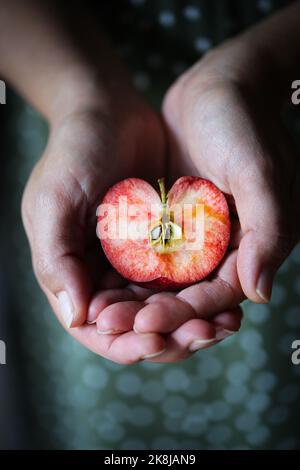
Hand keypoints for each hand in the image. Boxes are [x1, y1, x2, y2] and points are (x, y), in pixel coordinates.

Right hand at [22, 83, 241, 363]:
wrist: (108, 110)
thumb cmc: (73, 152)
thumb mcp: (53, 202)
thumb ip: (56, 260)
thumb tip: (77, 319)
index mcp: (74, 275)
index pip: (99, 329)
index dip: (128, 343)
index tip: (157, 340)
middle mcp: (106, 275)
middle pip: (140, 326)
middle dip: (172, 337)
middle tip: (205, 332)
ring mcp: (137, 261)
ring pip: (168, 308)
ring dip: (194, 321)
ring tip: (224, 323)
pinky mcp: (165, 243)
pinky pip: (187, 277)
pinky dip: (205, 291)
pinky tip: (228, 297)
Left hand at [134, 37, 298, 353]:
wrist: (219, 86)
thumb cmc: (245, 124)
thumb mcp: (262, 173)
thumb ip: (269, 232)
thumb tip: (259, 295)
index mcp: (255, 245)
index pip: (218, 295)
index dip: (183, 316)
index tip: (146, 325)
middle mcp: (228, 247)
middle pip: (188, 296)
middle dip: (154, 316)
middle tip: (113, 325)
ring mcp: (199, 234)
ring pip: (167, 281)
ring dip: (137, 300)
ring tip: (102, 314)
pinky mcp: (176, 219)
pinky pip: (152, 254)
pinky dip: (132, 271)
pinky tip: (103, 283)